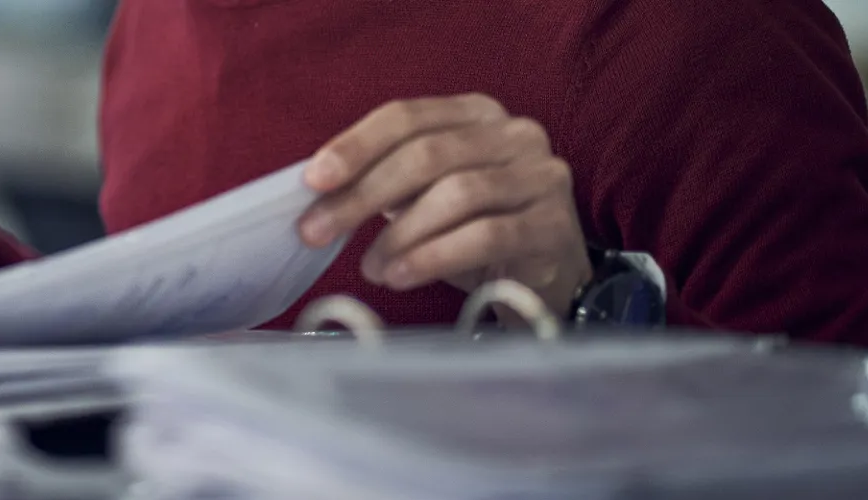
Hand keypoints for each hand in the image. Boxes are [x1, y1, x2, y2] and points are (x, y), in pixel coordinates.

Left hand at [298, 93, 591, 315]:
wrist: (544, 278)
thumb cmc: (473, 230)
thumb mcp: (424, 196)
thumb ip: (383, 183)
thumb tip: (318, 193)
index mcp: (477, 113)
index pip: (407, 117)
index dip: (355, 146)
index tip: (312, 180)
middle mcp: (516, 135)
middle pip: (427, 154)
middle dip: (363, 195)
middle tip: (319, 231)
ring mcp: (542, 177)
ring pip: (457, 194)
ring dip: (399, 234)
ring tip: (369, 267)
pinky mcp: (554, 226)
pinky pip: (485, 236)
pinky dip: (433, 256)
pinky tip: (400, 276)